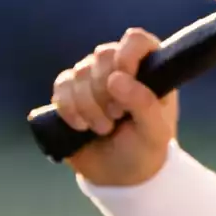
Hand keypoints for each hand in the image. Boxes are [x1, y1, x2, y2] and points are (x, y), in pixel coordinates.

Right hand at [52, 28, 178, 186]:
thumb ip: (144, 104)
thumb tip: (117, 77)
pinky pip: (61, 86)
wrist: (119, 175)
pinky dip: (69, 108)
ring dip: (89, 106)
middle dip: (106, 91)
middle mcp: (120, 65)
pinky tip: (81, 127)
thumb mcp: (155, 132)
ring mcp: (94, 76)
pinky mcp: (70, 91)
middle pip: (103, 55)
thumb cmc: (146, 148)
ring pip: (80, 72)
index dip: (126, 57)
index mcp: (149, 67)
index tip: (124, 82)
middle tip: (117, 117)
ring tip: (104, 128)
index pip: (135, 40)